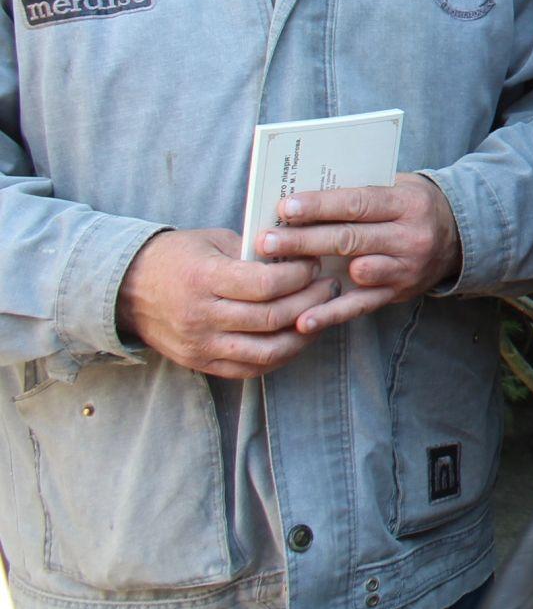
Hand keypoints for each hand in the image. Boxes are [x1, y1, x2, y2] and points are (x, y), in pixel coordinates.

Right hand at [115, 228, 336, 377]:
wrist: (126, 289)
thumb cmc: (176, 257)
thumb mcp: (212, 240)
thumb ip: (253, 251)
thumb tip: (299, 257)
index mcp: (204, 278)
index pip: (265, 284)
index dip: (300, 275)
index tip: (314, 265)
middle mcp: (202, 316)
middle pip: (272, 318)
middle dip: (311, 302)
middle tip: (330, 287)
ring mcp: (201, 345)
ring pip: (267, 351)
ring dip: (304, 334)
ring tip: (320, 313)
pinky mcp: (201, 363)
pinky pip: (251, 369)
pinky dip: (281, 356)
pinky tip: (296, 336)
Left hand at [258, 172, 462, 333]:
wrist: (459, 236)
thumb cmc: (412, 206)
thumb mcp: (397, 186)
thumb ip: (359, 191)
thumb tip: (304, 195)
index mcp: (407, 203)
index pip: (358, 203)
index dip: (320, 205)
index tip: (285, 208)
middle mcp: (410, 237)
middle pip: (350, 238)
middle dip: (304, 240)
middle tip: (266, 241)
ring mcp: (406, 268)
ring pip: (355, 272)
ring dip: (313, 276)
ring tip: (275, 276)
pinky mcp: (399, 294)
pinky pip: (360, 306)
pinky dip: (330, 315)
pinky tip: (303, 321)